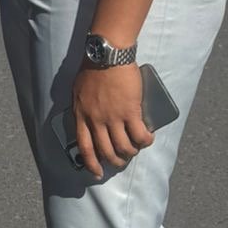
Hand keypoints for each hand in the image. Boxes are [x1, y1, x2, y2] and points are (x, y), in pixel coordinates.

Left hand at [71, 63, 153, 180]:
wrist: (108, 55)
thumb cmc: (92, 68)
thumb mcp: (78, 91)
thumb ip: (82, 108)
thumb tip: (89, 120)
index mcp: (82, 116)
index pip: (85, 147)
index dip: (92, 164)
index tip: (98, 173)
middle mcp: (96, 121)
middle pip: (107, 151)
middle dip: (116, 161)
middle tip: (122, 160)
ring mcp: (113, 118)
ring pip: (124, 147)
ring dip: (131, 153)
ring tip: (136, 149)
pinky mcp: (130, 112)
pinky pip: (139, 135)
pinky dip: (145, 141)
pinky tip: (148, 139)